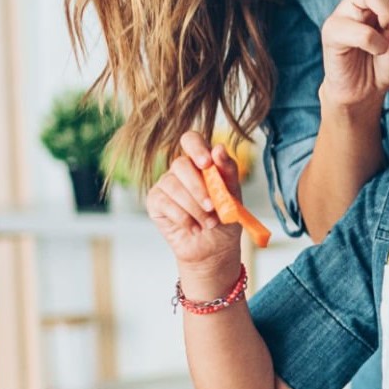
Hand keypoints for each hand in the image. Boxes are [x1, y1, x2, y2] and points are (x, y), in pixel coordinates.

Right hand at [145, 135, 242, 283]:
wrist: (214, 248)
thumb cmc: (225, 218)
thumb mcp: (233, 194)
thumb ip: (227, 171)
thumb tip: (218, 148)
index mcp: (201, 161)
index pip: (191, 140)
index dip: (196, 148)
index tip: (207, 163)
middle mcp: (181, 170)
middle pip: (180, 164)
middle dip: (199, 188)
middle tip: (213, 207)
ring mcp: (166, 184)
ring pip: (173, 186)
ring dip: (194, 208)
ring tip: (208, 223)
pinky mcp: (155, 202)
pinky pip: (164, 203)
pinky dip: (183, 218)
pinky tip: (194, 228)